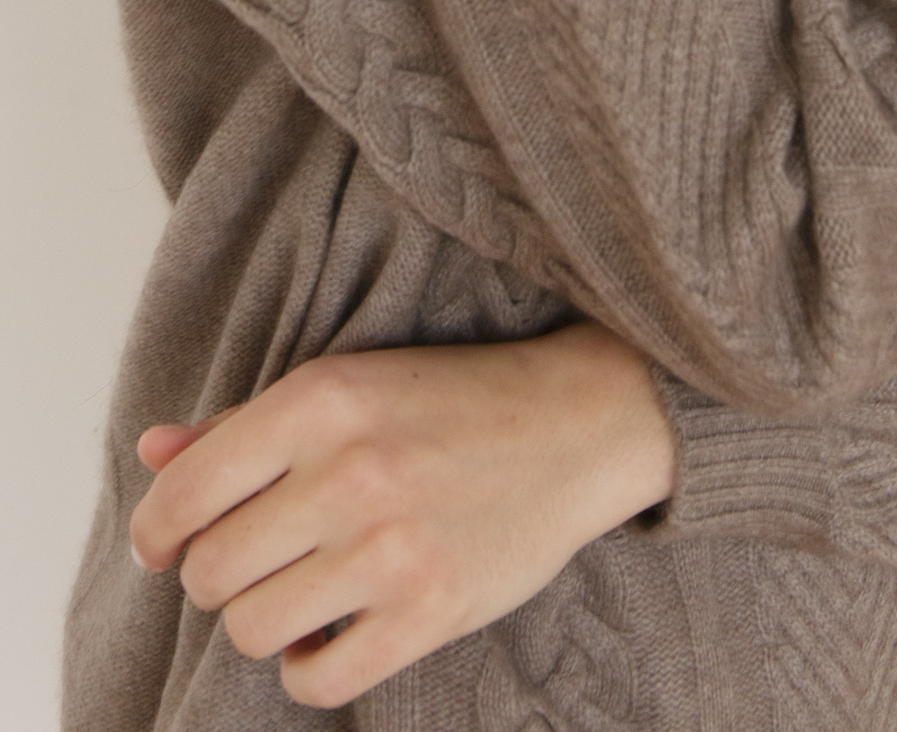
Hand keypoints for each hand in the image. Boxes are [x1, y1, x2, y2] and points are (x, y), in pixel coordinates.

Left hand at [129, 320, 674, 708]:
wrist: (577, 421)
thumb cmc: (454, 398)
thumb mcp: (349, 385)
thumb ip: (243, 423)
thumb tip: (152, 452)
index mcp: (320, 400)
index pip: (182, 495)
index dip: (158, 532)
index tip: (168, 545)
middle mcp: (348, 471)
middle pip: (211, 574)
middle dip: (222, 576)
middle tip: (263, 558)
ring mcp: (391, 546)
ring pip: (253, 631)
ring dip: (267, 620)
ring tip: (308, 588)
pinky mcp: (431, 609)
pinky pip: (316, 679)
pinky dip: (310, 666)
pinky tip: (336, 628)